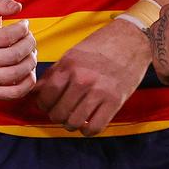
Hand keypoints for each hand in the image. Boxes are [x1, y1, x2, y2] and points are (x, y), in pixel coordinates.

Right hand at [0, 0, 36, 99]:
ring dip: (30, 61)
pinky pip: (14, 93)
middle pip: (13, 56)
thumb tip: (18, 7)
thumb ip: (1, 3)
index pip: (6, 37)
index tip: (24, 25)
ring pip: (15, 74)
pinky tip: (29, 70)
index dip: (22, 29)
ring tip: (30, 52)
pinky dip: (28, 83)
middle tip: (30, 38)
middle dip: (29, 44)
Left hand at [33, 18, 150, 135]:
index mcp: (69, 64)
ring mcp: (99, 90)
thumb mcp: (73, 53)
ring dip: (72, 124)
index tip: (49, 105)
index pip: (46, 96)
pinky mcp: (115, 100)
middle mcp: (82, 78)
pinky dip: (88, 130)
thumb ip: (54, 73)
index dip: (44, 105)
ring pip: (74, 122)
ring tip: (75, 117)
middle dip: (57, 116)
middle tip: (62, 112)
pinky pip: (94, 127)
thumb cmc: (101, 45)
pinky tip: (89, 120)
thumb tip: (35, 91)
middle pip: (58, 113)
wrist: (133, 38)